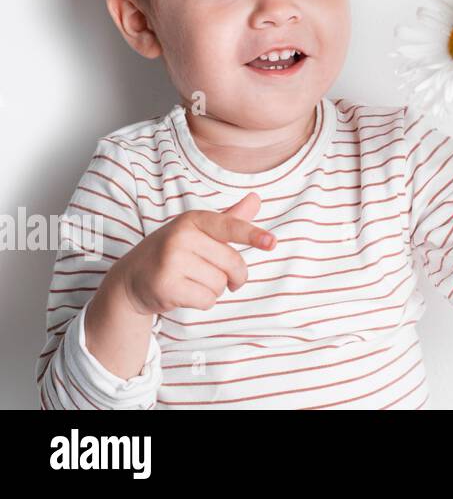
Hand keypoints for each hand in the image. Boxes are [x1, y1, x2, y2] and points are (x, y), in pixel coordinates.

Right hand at [110, 192, 276, 316]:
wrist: (131, 279)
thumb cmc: (173, 252)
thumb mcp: (199, 231)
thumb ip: (230, 219)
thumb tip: (256, 199)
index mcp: (193, 219)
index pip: (230, 226)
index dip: (253, 235)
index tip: (272, 243)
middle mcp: (181, 236)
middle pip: (232, 262)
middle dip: (234, 276)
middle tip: (220, 277)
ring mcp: (171, 260)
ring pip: (220, 284)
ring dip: (214, 289)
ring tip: (192, 281)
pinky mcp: (165, 285)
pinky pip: (207, 300)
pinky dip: (203, 302)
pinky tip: (184, 293)